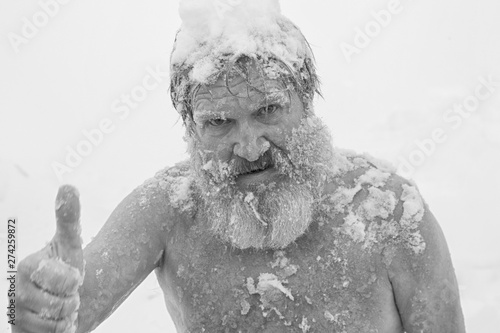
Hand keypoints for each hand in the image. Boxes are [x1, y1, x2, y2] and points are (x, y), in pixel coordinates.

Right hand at [13, 185, 83, 332]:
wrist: (62, 296)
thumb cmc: (66, 266)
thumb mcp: (71, 242)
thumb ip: (68, 216)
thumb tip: (67, 186)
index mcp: (26, 267)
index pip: (66, 280)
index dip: (75, 279)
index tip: (70, 275)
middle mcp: (15, 292)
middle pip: (61, 304)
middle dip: (72, 299)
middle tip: (67, 292)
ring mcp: (15, 314)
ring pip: (55, 324)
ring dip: (66, 316)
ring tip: (61, 305)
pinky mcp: (19, 332)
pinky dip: (59, 331)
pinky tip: (55, 322)